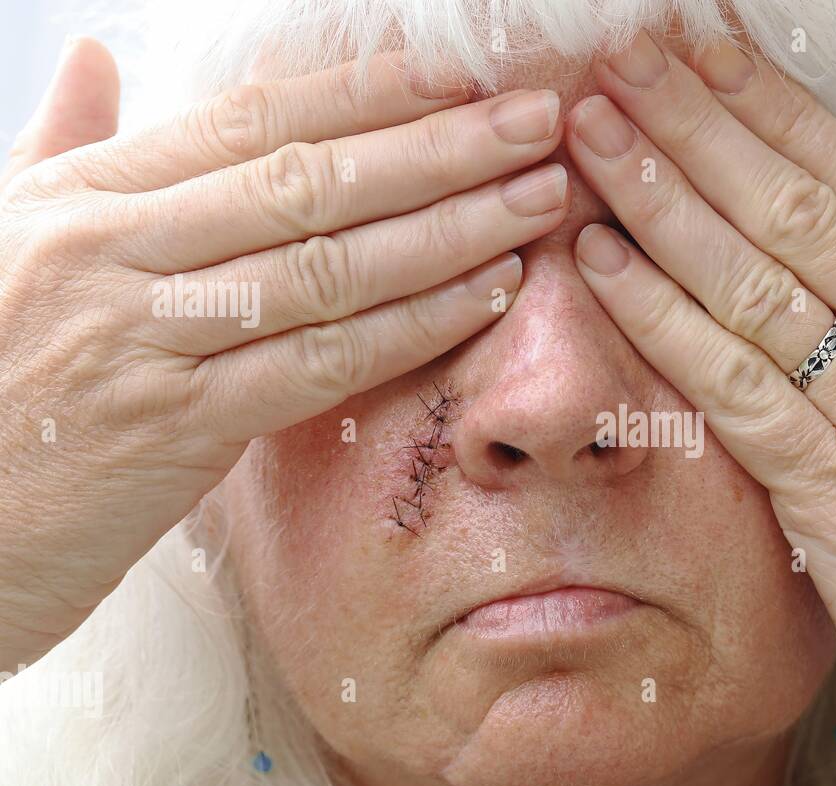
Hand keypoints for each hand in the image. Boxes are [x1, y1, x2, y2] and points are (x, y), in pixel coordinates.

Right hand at [0, 39, 569, 652]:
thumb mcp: (10, 239)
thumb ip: (66, 147)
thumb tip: (101, 58)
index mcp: (87, 198)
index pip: (252, 122)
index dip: (367, 94)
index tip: (459, 76)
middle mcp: (116, 253)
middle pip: (308, 183)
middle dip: (436, 148)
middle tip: (534, 122)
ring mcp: (146, 340)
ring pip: (327, 268)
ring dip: (447, 229)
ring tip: (535, 199)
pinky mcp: (175, 430)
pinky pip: (319, 363)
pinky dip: (411, 326)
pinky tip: (485, 294)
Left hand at [564, 31, 835, 785]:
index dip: (778, 108)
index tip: (711, 52)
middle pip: (804, 210)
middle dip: (704, 123)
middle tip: (625, 58)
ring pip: (760, 283)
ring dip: (664, 197)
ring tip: (594, 130)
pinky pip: (737, 387)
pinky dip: (664, 317)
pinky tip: (604, 259)